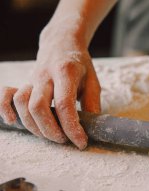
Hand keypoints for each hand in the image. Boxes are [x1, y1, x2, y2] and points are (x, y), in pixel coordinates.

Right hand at [0, 28, 100, 148]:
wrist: (61, 44)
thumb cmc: (79, 66)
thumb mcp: (93, 81)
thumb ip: (93, 103)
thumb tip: (93, 128)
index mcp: (66, 72)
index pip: (65, 104)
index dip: (71, 127)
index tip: (80, 142)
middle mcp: (45, 75)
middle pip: (38, 107)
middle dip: (51, 130)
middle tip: (65, 140)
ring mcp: (31, 78)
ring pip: (22, 104)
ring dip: (34, 126)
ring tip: (51, 135)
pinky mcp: (23, 83)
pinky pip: (7, 95)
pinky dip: (6, 109)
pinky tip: (14, 122)